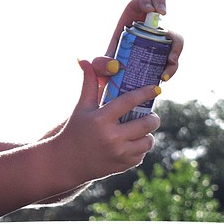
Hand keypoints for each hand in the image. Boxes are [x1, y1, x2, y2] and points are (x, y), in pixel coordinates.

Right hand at [53, 59, 160, 181]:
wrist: (66, 161)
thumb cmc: (75, 129)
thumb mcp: (81, 107)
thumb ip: (88, 83)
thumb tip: (84, 59)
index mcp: (100, 119)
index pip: (129, 101)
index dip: (144, 93)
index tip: (156, 88)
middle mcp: (111, 137)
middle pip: (146, 123)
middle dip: (152, 117)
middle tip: (150, 115)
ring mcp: (119, 153)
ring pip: (148, 140)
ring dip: (147, 134)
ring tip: (140, 130)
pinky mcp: (123, 165)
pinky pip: (142, 154)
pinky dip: (139, 147)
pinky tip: (130, 143)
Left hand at [106, 0, 182, 81]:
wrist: (115, 82)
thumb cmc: (106, 69)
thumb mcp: (100, 67)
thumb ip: (100, 65)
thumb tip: (115, 65)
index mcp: (128, 24)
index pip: (138, 4)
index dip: (147, 1)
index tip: (151, 10)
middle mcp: (145, 29)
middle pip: (159, 11)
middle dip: (165, 12)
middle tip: (163, 21)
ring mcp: (157, 40)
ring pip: (174, 36)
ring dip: (176, 47)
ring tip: (169, 62)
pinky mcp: (165, 55)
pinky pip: (174, 56)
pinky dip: (173, 65)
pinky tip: (164, 77)